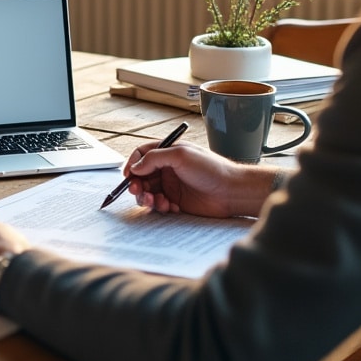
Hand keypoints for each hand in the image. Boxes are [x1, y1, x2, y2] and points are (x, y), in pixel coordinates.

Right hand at [125, 141, 280, 217]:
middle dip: (137, 184)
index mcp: (168, 152)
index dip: (132, 164)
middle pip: (142, 176)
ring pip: (148, 192)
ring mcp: (172, 185)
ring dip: (147, 198)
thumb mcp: (180, 155)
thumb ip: (154, 158)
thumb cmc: (211, 169)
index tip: (128, 175)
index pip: (142, 154)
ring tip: (155, 201)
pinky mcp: (177, 201)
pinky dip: (160, 207)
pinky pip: (159, 205)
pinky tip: (171, 207)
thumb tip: (135, 166)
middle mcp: (168, 168)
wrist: (231, 191)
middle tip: (138, 192)